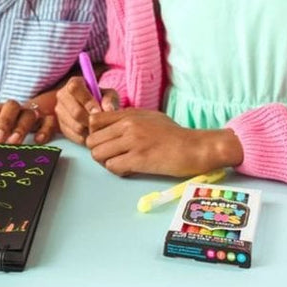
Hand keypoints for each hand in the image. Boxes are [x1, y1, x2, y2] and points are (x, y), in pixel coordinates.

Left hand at [0, 99, 57, 144]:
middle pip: (10, 108)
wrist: (41, 109)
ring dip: (20, 128)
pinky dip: (45, 129)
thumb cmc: (11, 119)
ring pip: (28, 115)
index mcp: (1, 109)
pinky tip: (39, 141)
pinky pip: (50, 121)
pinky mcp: (50, 119)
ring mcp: (34, 114)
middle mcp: (17, 109)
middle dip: (3, 123)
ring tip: (14, 143)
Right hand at [54, 76, 118, 144]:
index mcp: (74, 82)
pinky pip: (74, 136)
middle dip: (91, 120)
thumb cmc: (101, 99)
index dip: (87, 101)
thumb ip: (110, 99)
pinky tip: (92, 133)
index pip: (75, 88)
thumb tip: (108, 109)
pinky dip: (86, 137)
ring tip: (99, 128)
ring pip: (75, 126)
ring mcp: (60, 111)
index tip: (98, 111)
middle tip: (101, 124)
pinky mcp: (60, 126)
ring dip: (90, 130)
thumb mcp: (108, 94)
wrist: (92, 109)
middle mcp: (63, 95)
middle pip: (75, 112)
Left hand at [86, 108, 242, 176]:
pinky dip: (117, 171)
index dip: (95, 133)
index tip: (105, 140)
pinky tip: (128, 169)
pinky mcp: (139, 160)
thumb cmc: (175, 134)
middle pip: (92, 140)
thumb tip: (113, 124)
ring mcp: (132, 142)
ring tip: (120, 163)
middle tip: (112, 156)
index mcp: (129, 115)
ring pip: (98, 154)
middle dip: (99, 150)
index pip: (94, 120)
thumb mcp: (149, 117)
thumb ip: (129, 119)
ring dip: (106, 162)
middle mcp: (127, 126)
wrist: (194, 147)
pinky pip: (112, 167)